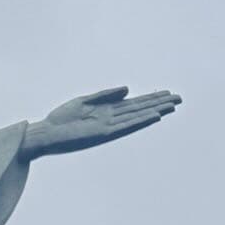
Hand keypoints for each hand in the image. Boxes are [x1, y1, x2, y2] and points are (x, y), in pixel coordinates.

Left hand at [21, 86, 180, 159]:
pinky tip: (153, 116)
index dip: (150, 98)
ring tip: (171, 106)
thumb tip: (128, 90)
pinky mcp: (103, 134)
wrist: (45, 134)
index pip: (134, 104)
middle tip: (179, 98)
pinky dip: (140, 121)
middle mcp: (111, 119)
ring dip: (154, 111)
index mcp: (106, 111)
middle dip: (158, 103)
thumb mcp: (84, 101)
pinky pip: (126, 126)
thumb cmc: (60, 119)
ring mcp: (109, 127)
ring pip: (137, 117)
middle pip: (140, 109)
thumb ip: (106, 95)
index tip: (167, 93)